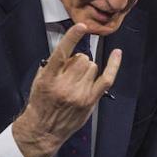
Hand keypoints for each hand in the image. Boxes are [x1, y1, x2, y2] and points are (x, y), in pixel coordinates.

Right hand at [12, 23, 121, 156]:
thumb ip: (54, 65)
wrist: (43, 130)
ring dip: (86, 69)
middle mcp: (65, 86)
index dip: (72, 37)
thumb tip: (71, 51)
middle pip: (82, 58)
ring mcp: (79, 94)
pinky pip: (107, 79)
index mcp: (49, 78)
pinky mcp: (90, 101)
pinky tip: (117, 54)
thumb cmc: (40, 103)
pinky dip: (113, 65)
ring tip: (76, 81)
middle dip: (77, 61)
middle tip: (70, 73)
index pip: (62, 53)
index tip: (81, 26)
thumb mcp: (39, 80)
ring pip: (92, 66)